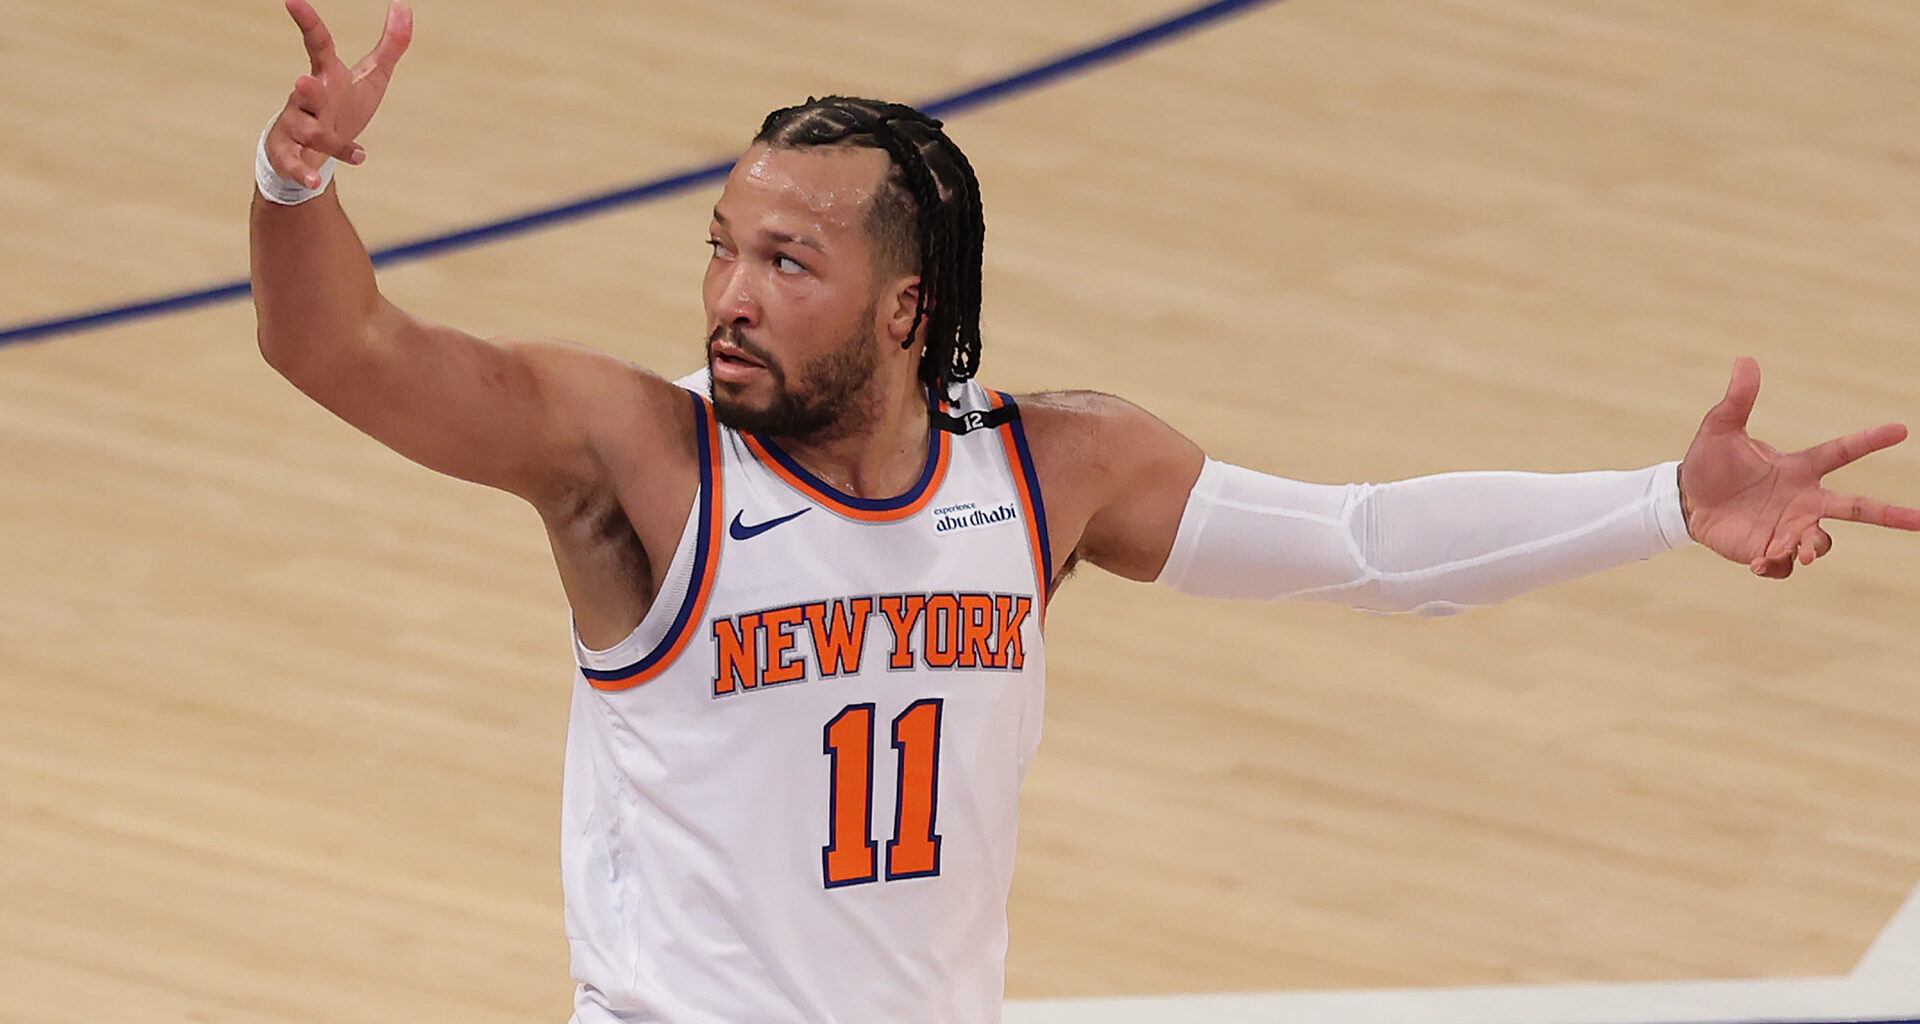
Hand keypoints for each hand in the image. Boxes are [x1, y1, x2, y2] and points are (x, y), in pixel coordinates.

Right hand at [265, 0, 413, 189]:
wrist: (313, 150)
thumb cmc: (343, 107)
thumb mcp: (372, 77)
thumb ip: (391, 45)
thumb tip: (404, 7)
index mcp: (327, 76)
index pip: (316, 44)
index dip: (307, 23)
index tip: (293, 2)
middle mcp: (306, 99)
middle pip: (306, 92)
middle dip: (307, 90)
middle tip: (305, 82)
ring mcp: (294, 126)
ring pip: (306, 130)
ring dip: (327, 140)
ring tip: (354, 152)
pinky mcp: (288, 154)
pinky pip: (292, 163)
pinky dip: (303, 172)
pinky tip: (315, 181)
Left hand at [1679, 356, 1919, 577]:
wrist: (1686, 501)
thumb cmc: (1710, 463)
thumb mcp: (1720, 429)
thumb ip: (1737, 400)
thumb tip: (1745, 360)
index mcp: (1799, 469)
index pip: (1842, 452)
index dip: (1870, 441)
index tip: (1901, 430)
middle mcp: (1803, 500)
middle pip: (1858, 508)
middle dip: (1892, 515)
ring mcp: (1788, 528)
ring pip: (1821, 542)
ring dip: (1814, 547)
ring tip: (1800, 552)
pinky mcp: (1768, 551)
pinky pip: (1785, 565)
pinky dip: (1778, 565)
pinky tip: (1760, 563)